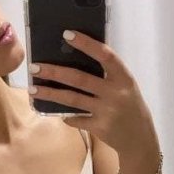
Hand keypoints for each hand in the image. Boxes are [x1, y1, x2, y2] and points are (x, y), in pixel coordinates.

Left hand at [29, 30, 156, 156]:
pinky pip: (75, 118)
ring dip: (50, 93)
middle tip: (34, 66)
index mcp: (124, 78)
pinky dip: (64, 114)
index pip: (105, 55)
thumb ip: (107, 74)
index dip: (87, 44)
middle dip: (54, 72)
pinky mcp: (99, 128)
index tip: (67, 34)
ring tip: (33, 88)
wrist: (140, 138)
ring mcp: (107, 112)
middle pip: (79, 79)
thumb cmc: (129, 106)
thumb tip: (76, 58)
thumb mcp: (125, 86)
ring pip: (72, 99)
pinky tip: (54, 110)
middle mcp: (115, 94)